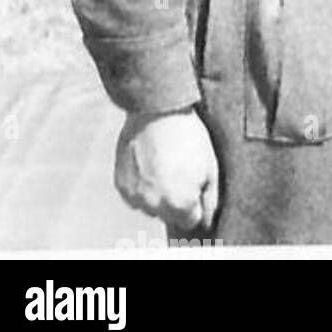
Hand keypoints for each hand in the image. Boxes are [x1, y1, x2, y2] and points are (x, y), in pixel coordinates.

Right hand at [114, 109, 218, 231]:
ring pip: (151, 206)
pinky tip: (150, 163)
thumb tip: (207, 220)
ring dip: (158, 194)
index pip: (191, 220)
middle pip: (170, 215)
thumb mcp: (210, 166)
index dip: (196, 202)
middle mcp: (154, 206)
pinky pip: (135, 195)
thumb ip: (210, 199)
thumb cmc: (188, 136)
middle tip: (181, 170)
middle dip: (177, 200)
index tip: (196, 184)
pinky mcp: (121, 186)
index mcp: (180, 203)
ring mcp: (135, 197)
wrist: (156, 111)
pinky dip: (142, 185)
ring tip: (165, 164)